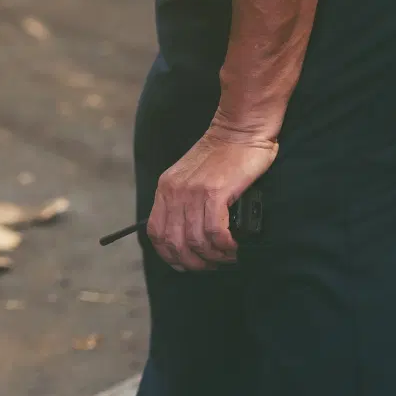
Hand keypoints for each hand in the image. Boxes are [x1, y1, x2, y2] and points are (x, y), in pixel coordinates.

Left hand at [147, 123, 278, 270]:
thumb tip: (190, 235)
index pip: (156, 233)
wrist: (240, 130)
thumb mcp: (192, 178)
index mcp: (165, 189)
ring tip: (228, 256)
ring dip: (214, 257)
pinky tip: (234, 247)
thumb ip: (185, 201)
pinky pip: (215, 232)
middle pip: (174, 243)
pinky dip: (225, 246)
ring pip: (195, 241)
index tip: (186, 264)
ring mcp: (193, 192)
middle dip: (193, 262)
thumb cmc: (224, 156)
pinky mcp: (215, 192)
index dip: (169, 254)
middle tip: (212, 265)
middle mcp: (174, 192)